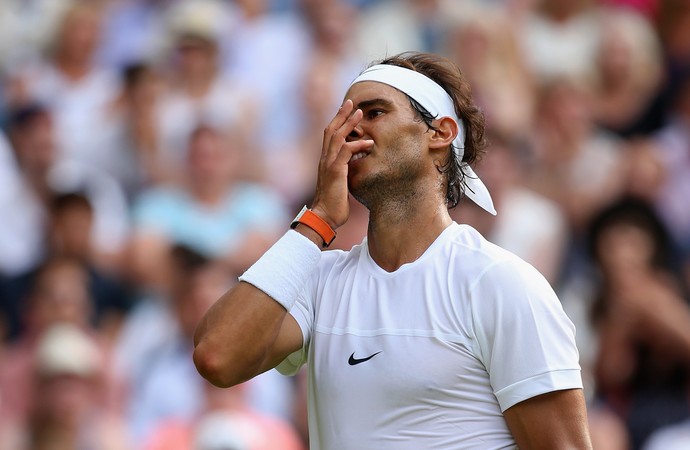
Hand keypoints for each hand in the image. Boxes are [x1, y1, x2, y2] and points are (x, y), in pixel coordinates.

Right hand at [311, 99, 372, 228]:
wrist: (324, 217)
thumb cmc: (334, 204)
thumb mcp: (340, 185)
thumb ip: (345, 174)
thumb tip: (353, 170)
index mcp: (325, 161)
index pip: (329, 136)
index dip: (337, 122)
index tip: (346, 112)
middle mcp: (324, 159)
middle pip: (331, 130)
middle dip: (341, 115)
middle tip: (351, 102)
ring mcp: (329, 164)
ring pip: (337, 136)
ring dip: (349, 123)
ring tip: (360, 113)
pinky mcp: (335, 171)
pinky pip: (347, 151)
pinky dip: (358, 144)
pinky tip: (369, 143)